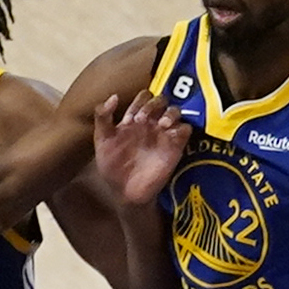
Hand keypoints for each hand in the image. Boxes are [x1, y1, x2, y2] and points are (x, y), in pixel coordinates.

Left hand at [91, 88, 188, 203]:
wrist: (124, 192)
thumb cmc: (112, 165)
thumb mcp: (102, 140)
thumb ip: (103, 116)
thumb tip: (113, 96)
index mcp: (135, 117)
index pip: (144, 96)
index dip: (139, 102)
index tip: (129, 120)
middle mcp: (151, 122)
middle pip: (161, 99)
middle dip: (153, 105)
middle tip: (141, 121)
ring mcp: (164, 134)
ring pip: (176, 110)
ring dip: (170, 113)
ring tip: (161, 124)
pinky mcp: (175, 147)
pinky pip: (186, 129)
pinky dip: (181, 127)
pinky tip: (169, 134)